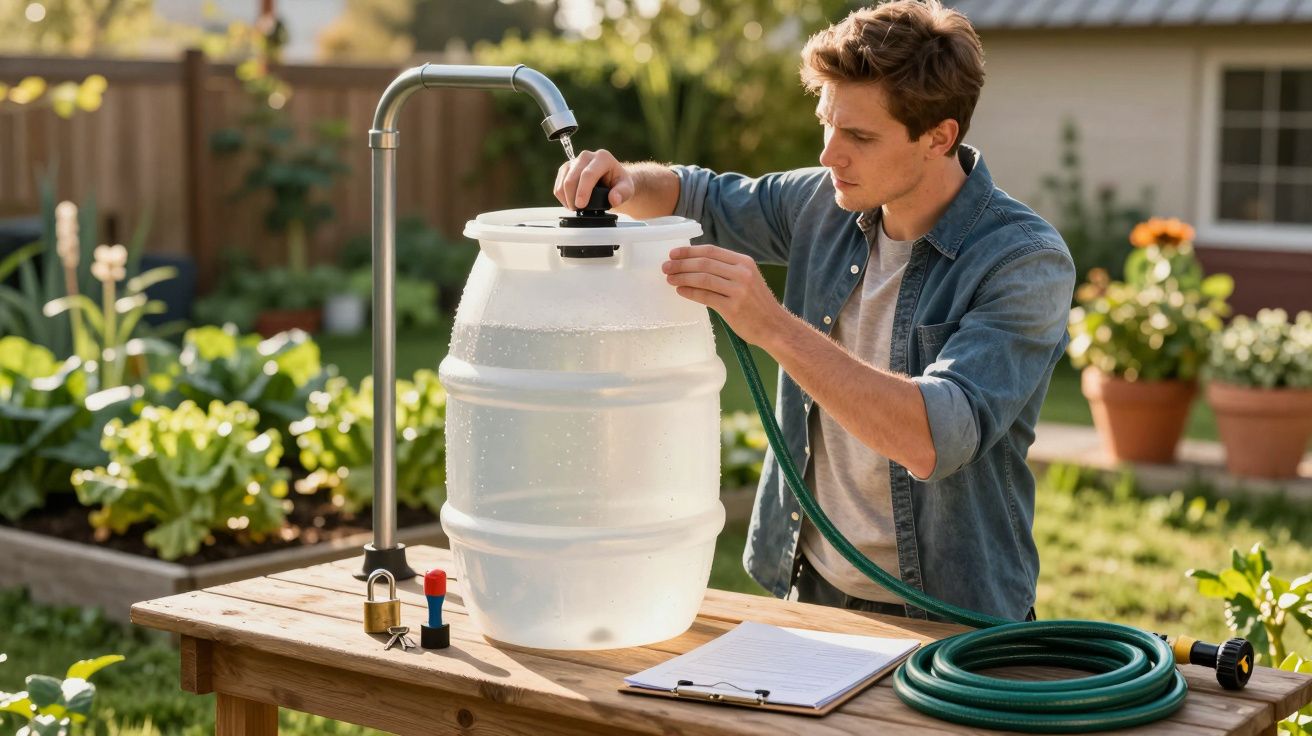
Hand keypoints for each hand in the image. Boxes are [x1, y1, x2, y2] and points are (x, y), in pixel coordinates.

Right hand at [554, 149, 634, 209]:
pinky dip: (562, 197)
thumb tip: (614, 199)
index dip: (583, 191)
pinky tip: (571, 202)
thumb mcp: (627, 189)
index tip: (581, 205)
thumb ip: (622, 193)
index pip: (588, 174)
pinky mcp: (566, 169)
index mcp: (603, 158)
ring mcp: (574, 161)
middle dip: (572, 197)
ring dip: (567, 198)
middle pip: (572, 177)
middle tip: (578, 210)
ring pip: (563, 181)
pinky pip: (558, 185)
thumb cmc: (619, 184)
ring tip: (576, 208)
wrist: (612, 181)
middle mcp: (586, 156)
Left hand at [663, 245, 786, 346]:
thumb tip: (695, 265)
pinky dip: (690, 292)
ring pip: (702, 278)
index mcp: (744, 262)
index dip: (689, 251)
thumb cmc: (757, 304)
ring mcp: (738, 290)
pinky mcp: (732, 308)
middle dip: (681, 264)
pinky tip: (680, 291)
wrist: (775, 326)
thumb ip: (727, 270)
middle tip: (666, 267)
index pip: (711, 251)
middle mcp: (742, 273)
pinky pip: (705, 296)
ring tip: (669, 279)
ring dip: (682, 277)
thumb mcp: (748, 278)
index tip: (673, 254)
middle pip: (704, 263)